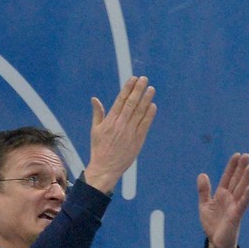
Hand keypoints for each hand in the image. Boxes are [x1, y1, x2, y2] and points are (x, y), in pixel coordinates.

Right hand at [82, 76, 156, 192]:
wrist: (105, 168)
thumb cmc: (99, 149)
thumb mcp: (95, 130)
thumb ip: (98, 113)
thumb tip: (95, 99)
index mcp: (110, 121)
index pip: (120, 100)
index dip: (128, 88)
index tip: (133, 79)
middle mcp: (120, 125)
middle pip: (131, 103)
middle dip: (138, 90)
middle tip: (144, 79)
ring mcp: (130, 132)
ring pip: (139, 112)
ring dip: (146, 100)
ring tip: (151, 89)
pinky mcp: (137, 140)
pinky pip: (145, 125)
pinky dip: (149, 115)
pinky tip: (153, 106)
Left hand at [199, 153, 248, 247]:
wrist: (216, 242)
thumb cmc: (212, 224)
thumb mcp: (204, 205)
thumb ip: (204, 191)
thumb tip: (202, 174)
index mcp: (222, 194)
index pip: (227, 177)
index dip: (232, 166)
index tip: (237, 155)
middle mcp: (230, 198)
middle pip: (236, 180)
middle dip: (241, 168)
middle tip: (247, 155)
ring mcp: (234, 206)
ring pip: (241, 189)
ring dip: (246, 178)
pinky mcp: (236, 216)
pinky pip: (242, 204)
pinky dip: (246, 196)